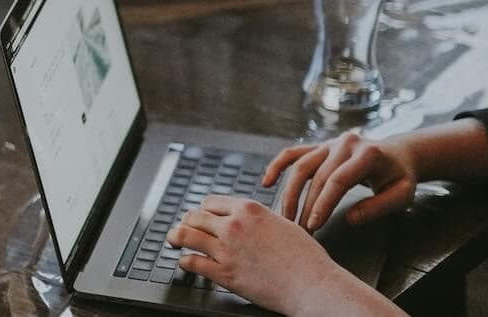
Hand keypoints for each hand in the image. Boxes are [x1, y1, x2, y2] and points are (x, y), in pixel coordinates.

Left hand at [168, 195, 354, 312]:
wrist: (313, 284)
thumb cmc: (306, 258)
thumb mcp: (284, 224)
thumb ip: (261, 219)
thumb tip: (249, 219)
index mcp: (249, 209)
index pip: (211, 202)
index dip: (204, 210)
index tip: (202, 216)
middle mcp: (233, 225)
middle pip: (194, 216)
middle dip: (187, 222)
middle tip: (183, 228)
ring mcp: (226, 249)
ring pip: (185, 235)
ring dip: (176, 237)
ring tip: (174, 240)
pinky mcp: (223, 272)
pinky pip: (191, 262)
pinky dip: (185, 261)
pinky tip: (186, 262)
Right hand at [268, 129, 419, 230]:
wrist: (398, 154)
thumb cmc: (400, 177)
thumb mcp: (402, 195)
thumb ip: (378, 207)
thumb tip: (349, 219)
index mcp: (367, 154)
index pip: (338, 180)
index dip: (324, 203)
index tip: (314, 225)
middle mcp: (344, 143)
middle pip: (317, 176)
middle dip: (306, 205)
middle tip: (300, 230)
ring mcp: (329, 143)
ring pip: (300, 166)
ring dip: (290, 192)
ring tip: (286, 217)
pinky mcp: (319, 146)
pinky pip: (293, 154)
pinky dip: (277, 166)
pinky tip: (267, 183)